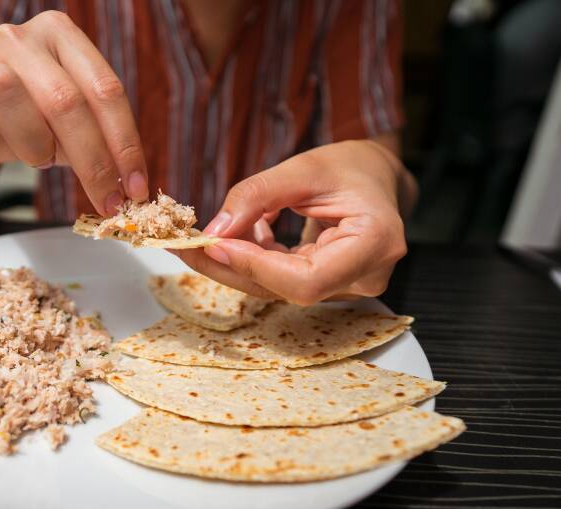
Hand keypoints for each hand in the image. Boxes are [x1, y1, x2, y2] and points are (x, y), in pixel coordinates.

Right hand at [0, 11, 147, 214]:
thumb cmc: (37, 123)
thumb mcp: (76, 126)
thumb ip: (102, 139)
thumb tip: (132, 187)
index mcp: (64, 38)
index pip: (105, 91)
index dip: (124, 143)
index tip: (134, 188)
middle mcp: (24, 38)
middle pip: (66, 102)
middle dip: (92, 162)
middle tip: (106, 201)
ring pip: (8, 95)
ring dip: (33, 146)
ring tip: (40, 159)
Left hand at [174, 140, 408, 304]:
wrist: (375, 178)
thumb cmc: (350, 167)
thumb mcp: (304, 168)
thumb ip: (258, 195)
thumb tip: (215, 231)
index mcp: (375, 244)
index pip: (308, 279)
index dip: (257, 267)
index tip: (215, 244)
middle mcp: (365, 278)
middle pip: (287, 289)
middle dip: (231, 267)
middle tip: (184, 245)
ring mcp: (347, 288)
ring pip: (277, 288)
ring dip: (233, 264)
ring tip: (195, 239)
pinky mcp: (326, 287)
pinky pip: (279, 281)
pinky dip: (248, 260)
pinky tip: (223, 239)